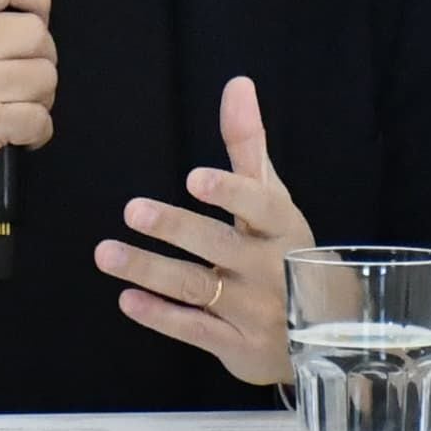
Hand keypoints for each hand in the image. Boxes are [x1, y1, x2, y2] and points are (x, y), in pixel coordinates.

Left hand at [97, 77, 315, 388]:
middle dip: (176, 228)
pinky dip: (161, 316)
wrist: (324, 329)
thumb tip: (237, 84)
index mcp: (281, 226)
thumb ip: (248, 144)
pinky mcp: (237, 345)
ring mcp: (253, 310)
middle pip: (218, 246)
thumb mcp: (272, 197)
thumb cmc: (285, 248)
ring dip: (150, 270)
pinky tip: (127, 299)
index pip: (259, 205)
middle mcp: (270, 267)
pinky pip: (195, 330)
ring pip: (197, 288)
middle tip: (132, 211)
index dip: (229, 192)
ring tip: (106, 253)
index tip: (195, 178)